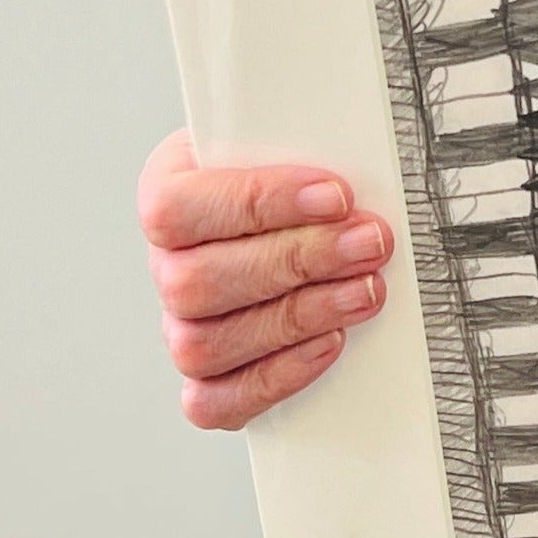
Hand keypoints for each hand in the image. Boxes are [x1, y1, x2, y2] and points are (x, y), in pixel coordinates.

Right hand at [137, 129, 393, 431]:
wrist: (312, 218)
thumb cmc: (303, 176)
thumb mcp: (301, 136)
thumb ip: (309, 138)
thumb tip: (353, 160)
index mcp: (170, 192)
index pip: (178, 208)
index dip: (258, 204)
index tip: (336, 195)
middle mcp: (168, 265)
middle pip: (198, 282)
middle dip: (297, 262)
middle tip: (369, 243)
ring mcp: (183, 326)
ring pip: (204, 344)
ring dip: (298, 316)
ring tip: (366, 290)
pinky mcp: (209, 379)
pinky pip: (215, 400)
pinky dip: (275, 377)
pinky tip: (329, 343)